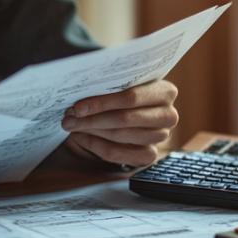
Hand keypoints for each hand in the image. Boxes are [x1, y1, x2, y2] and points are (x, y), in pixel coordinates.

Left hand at [59, 80, 178, 166]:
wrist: (124, 115)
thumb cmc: (120, 95)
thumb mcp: (118, 84)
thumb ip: (108, 82)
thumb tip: (81, 85)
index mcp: (165, 91)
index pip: (131, 98)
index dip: (102, 103)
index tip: (77, 106)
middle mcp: (168, 115)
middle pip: (125, 119)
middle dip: (93, 118)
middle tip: (69, 117)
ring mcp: (161, 136)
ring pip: (120, 136)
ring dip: (91, 130)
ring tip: (72, 124)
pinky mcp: (149, 155)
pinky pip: (118, 153)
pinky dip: (96, 145)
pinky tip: (81, 136)